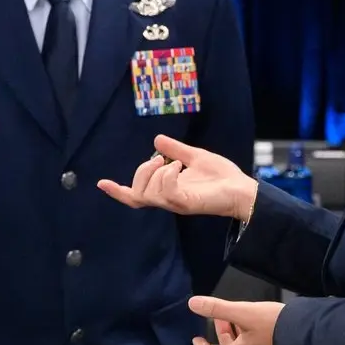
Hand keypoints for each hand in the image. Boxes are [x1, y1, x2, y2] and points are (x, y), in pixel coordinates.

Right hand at [97, 134, 257, 220]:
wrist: (243, 188)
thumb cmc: (222, 177)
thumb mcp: (195, 156)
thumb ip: (175, 150)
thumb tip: (156, 140)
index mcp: (167, 191)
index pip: (136, 196)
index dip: (118, 192)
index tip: (101, 183)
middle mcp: (168, 200)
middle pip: (137, 194)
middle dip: (140, 172)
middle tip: (158, 159)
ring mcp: (176, 203)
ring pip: (148, 193)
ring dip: (154, 172)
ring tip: (170, 162)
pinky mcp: (187, 203)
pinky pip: (166, 192)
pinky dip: (167, 176)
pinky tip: (178, 166)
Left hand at [187, 297, 283, 344]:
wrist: (309, 334)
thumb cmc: (273, 325)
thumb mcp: (244, 312)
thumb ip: (218, 308)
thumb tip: (192, 303)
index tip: (197, 339)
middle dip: (222, 335)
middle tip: (219, 318)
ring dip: (235, 334)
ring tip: (235, 316)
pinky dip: (248, 337)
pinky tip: (254, 323)